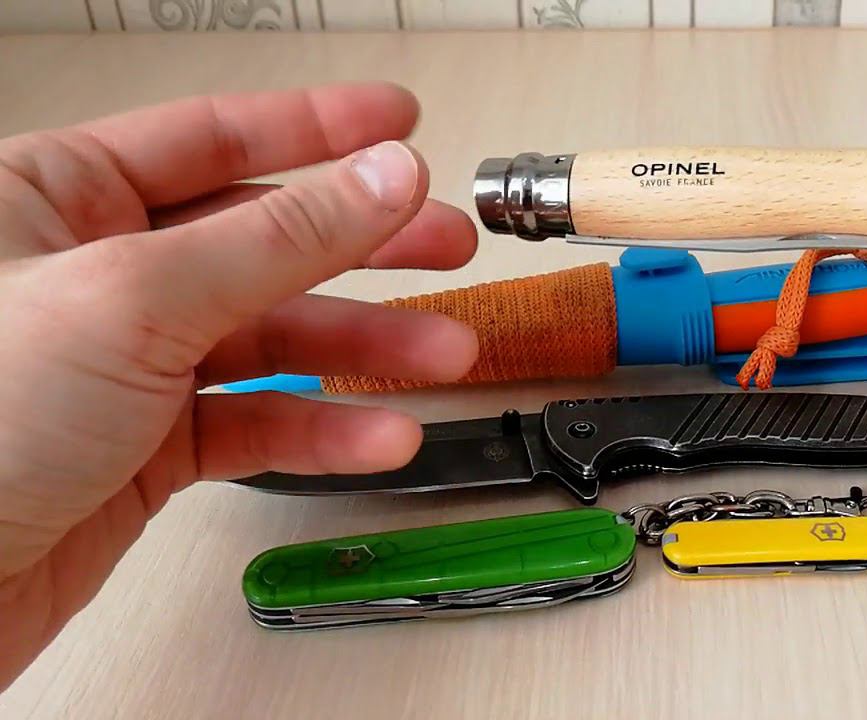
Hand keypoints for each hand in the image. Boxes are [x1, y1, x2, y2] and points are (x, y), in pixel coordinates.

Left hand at [0, 83, 479, 687]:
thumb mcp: (134, 297)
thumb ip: (276, 237)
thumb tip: (380, 179)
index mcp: (58, 197)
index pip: (212, 138)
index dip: (319, 128)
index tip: (396, 124)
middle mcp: (95, 273)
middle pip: (261, 237)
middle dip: (364, 243)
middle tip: (444, 240)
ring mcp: (125, 361)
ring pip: (271, 336)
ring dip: (364, 347)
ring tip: (442, 352)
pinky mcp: (147, 445)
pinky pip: (256, 420)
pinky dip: (322, 428)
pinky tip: (376, 433)